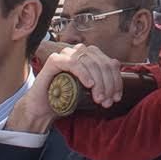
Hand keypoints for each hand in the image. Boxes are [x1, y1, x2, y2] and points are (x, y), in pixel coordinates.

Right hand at [6, 44, 124, 134]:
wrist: (43, 108)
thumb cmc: (66, 98)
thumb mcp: (89, 91)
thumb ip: (102, 82)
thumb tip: (117, 82)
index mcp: (90, 56)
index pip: (110, 64)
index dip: (116, 81)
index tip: (116, 97)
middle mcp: (79, 51)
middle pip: (102, 63)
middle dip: (108, 84)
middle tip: (107, 102)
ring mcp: (67, 54)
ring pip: (91, 63)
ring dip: (98, 82)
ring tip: (98, 98)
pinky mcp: (55, 60)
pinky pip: (74, 63)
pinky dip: (84, 73)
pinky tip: (89, 85)